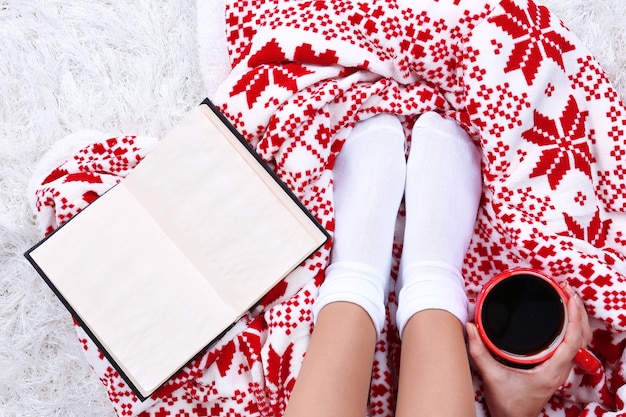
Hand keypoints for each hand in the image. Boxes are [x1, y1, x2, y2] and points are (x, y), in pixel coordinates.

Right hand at [467, 284, 592, 416]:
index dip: (575, 317)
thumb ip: (478, 352)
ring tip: (567, 297)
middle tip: (566, 290)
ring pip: (580, 340)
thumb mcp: (491, 377)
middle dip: (579, 311)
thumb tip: (470, 327)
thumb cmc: (508, 404)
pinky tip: (563, 317)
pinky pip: (572, 344)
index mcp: (551, 371)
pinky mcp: (555, 367)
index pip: (573, 341)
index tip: (569, 298)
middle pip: (582, 337)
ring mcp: (560, 369)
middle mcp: (560, 369)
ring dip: (577, 318)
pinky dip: (572, 327)